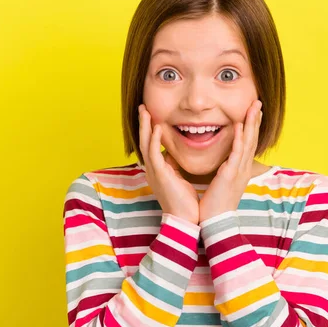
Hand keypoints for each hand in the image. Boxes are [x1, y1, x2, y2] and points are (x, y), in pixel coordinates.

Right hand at [138, 104, 199, 224]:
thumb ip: (174, 166)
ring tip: (145, 110)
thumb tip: (173, 155)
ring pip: (146, 144)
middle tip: (142, 106)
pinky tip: (157, 127)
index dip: (149, 129)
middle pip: (144, 141)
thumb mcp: (178, 178)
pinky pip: (154, 154)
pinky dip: (155, 139)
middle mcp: (152, 169)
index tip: (151, 114)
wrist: (185, 220)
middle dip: (143, 123)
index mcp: (157, 170)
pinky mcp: (159, 175)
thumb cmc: (185, 202)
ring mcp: (154, 172)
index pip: (150, 145)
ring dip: (145, 126)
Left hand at [199, 100, 262, 222]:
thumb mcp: (222, 183)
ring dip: (251, 123)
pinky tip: (240, 125)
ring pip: (248, 142)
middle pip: (253, 139)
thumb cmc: (215, 205)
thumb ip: (224, 171)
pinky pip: (237, 154)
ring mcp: (239, 171)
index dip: (252, 126)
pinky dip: (239, 138)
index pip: (249, 143)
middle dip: (255, 119)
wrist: (215, 223)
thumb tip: (221, 163)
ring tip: (254, 107)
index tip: (253, 111)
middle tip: (258, 102)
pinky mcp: (230, 175)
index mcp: (241, 169)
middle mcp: (243, 168)